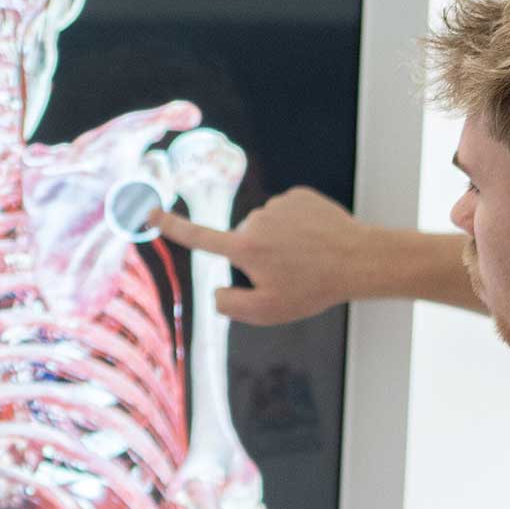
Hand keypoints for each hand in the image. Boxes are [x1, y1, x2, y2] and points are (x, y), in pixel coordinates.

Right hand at [157, 186, 380, 326]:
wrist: (361, 260)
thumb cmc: (313, 289)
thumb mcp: (266, 312)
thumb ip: (228, 305)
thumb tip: (216, 290)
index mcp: (243, 248)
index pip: (198, 237)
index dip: (170, 227)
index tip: (148, 213)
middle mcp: (256, 220)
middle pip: (241, 242)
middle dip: (255, 257)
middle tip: (288, 275)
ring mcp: (279, 204)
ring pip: (265, 227)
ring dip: (278, 242)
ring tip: (306, 258)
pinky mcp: (300, 195)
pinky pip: (286, 213)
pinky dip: (295, 227)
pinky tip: (315, 240)